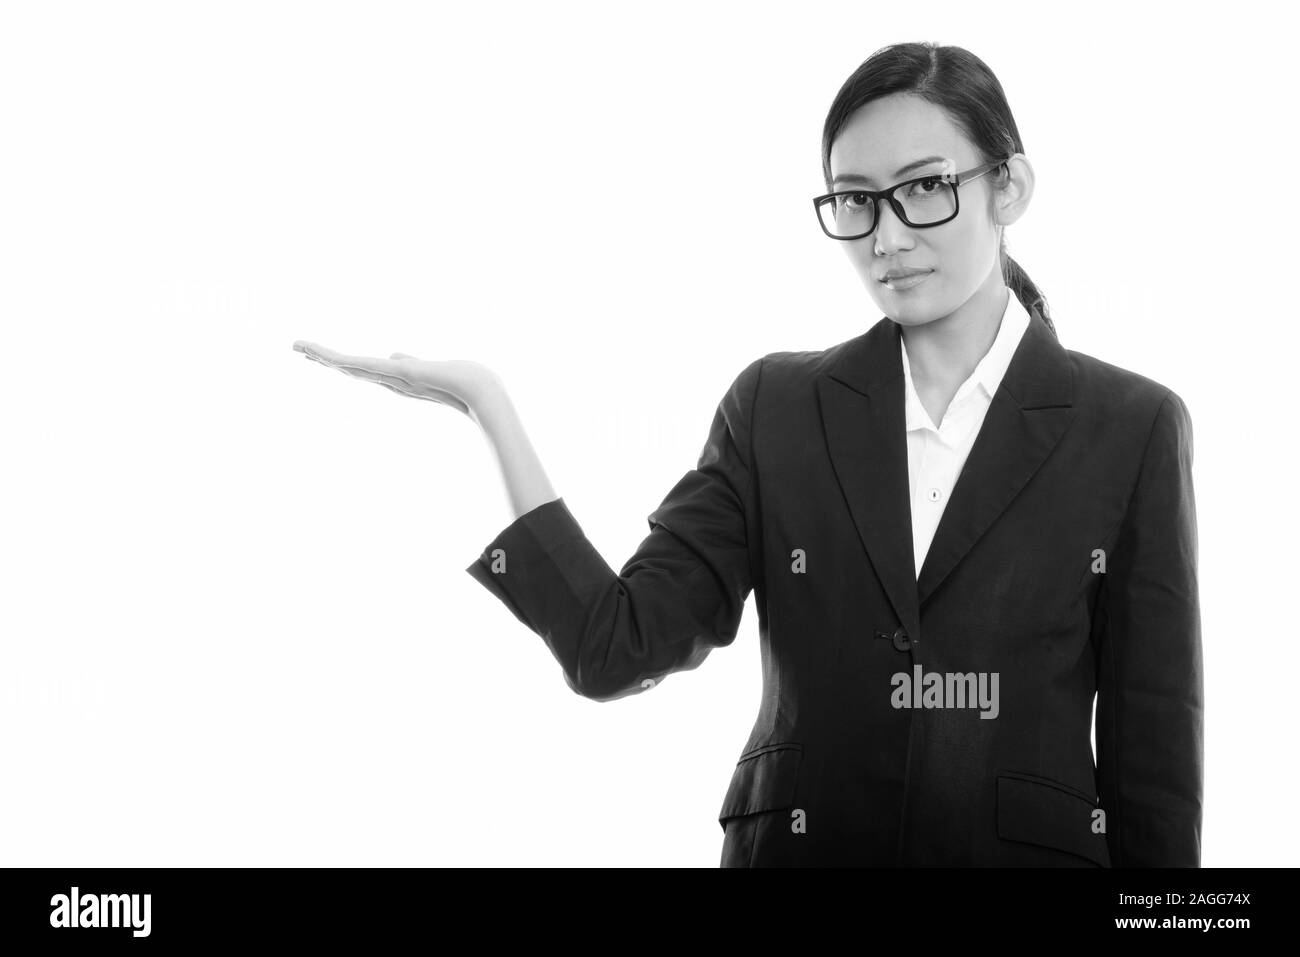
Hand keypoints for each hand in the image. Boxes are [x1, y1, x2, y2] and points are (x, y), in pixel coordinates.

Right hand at [291, 341, 501, 418]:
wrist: (480, 393)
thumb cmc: (463, 381)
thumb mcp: (431, 368)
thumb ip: (410, 363)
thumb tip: (396, 356)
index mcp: (398, 379)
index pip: (363, 368)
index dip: (341, 361)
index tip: (321, 355)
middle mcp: (391, 382)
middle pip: (351, 368)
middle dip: (324, 358)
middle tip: (298, 347)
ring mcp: (393, 379)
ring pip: (352, 366)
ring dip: (325, 356)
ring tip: (300, 346)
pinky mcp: (399, 374)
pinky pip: (367, 366)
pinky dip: (345, 360)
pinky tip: (326, 355)